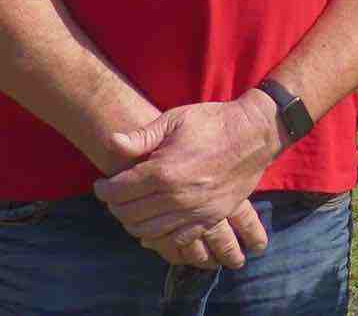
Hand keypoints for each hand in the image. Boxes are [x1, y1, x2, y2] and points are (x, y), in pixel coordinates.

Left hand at [93, 92, 282, 256]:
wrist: (255, 134)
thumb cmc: (213, 122)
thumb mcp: (175, 119)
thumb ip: (141, 136)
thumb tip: (112, 142)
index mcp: (164, 171)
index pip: (119, 191)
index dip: (104, 189)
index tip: (102, 184)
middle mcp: (177, 196)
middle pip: (129, 214)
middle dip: (115, 206)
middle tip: (115, 196)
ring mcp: (195, 211)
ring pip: (148, 231)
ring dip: (133, 222)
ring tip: (133, 208)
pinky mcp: (211, 218)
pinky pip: (176, 239)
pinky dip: (159, 236)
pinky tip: (155, 222)